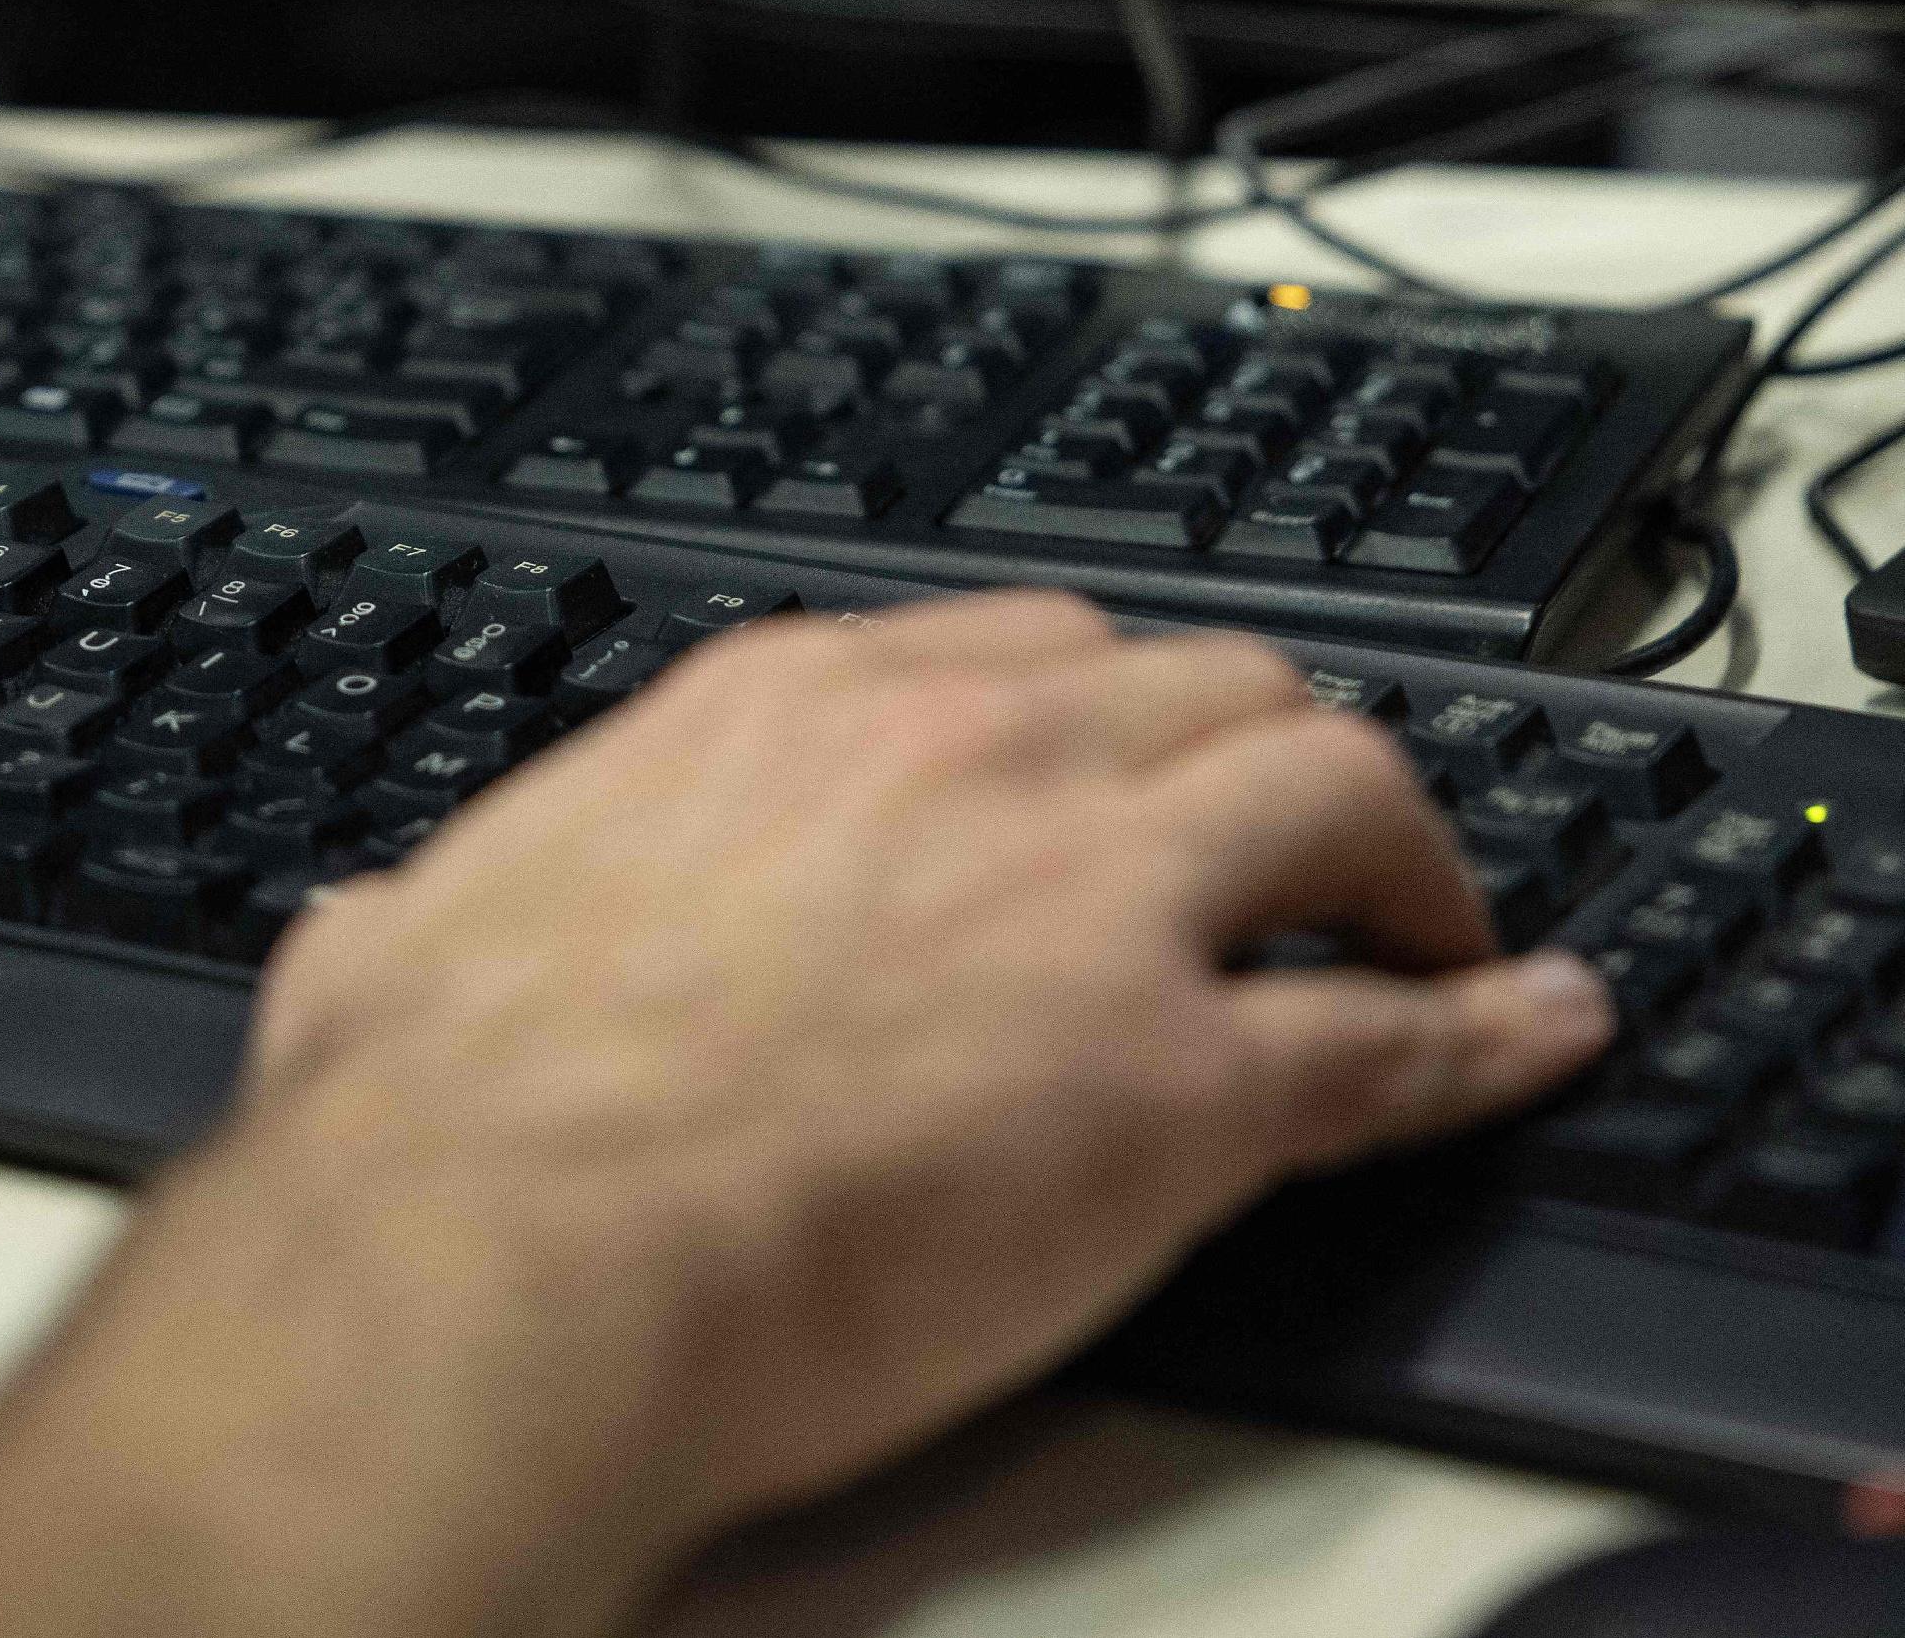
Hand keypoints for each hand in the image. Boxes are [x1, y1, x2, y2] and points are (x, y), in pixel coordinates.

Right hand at [0, 593, 1608, 1637]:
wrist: (495, 1254)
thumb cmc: (440, 1125)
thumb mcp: (399, 949)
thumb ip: (416, 923)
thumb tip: (364, 946)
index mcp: (783, 710)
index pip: (1019, 650)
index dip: (1107, 717)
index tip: (1133, 769)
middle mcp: (959, 754)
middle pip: (1211, 682)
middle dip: (1279, 752)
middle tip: (1309, 840)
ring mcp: (1089, 902)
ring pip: (1339, 792)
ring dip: (1410, 856)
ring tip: (1441, 924)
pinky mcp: (1180, 1082)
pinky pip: (1399, 1033)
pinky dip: (1493, 1029)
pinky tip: (1540, 1030)